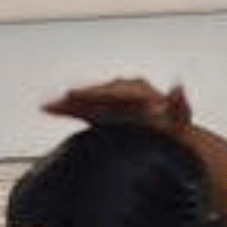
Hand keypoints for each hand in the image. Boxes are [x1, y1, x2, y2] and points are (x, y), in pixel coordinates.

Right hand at [40, 77, 190, 131]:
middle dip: (86, 94)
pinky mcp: (99, 112)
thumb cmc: (174, 131)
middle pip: (100, 92)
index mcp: (141, 91)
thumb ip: (179, 105)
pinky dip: (64, 108)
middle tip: (68, 97)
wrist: (165, 140)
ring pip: (88, 99)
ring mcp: (109, 101)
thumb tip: (178, 86)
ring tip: (50, 105)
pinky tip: (46, 108)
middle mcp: (122, 91)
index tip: (108, 93)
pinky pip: (80, 109)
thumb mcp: (180, 121)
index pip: (121, 90)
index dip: (108, 93)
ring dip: (69, 102)